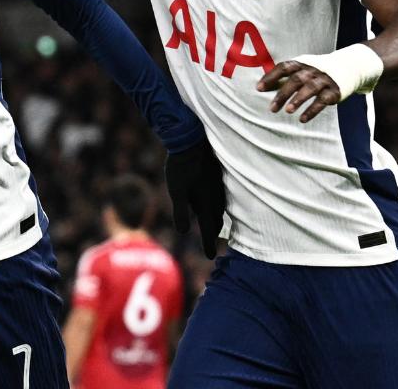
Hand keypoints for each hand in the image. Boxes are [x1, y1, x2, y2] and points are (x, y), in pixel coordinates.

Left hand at [164, 137, 225, 258]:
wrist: (191, 140)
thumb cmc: (181, 166)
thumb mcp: (177, 190)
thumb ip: (181, 211)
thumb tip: (183, 233)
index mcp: (207, 202)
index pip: (209, 228)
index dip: (208, 243)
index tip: (210, 257)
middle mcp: (216, 196)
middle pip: (217, 220)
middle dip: (213, 233)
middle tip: (211, 245)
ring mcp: (219, 186)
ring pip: (220, 208)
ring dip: (217, 220)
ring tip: (213, 227)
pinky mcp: (218, 176)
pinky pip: (220, 196)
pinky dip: (217, 206)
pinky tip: (212, 202)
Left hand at [257, 60, 341, 122]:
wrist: (348, 67)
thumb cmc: (314, 72)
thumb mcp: (300, 70)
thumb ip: (283, 78)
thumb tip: (259, 87)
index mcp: (300, 63)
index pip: (283, 67)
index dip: (270, 77)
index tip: (258, 88)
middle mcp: (312, 70)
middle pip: (295, 80)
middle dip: (282, 94)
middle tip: (272, 108)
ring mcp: (324, 80)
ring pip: (310, 88)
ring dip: (298, 100)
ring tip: (287, 111)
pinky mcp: (334, 91)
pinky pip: (323, 100)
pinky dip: (312, 110)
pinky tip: (302, 119)